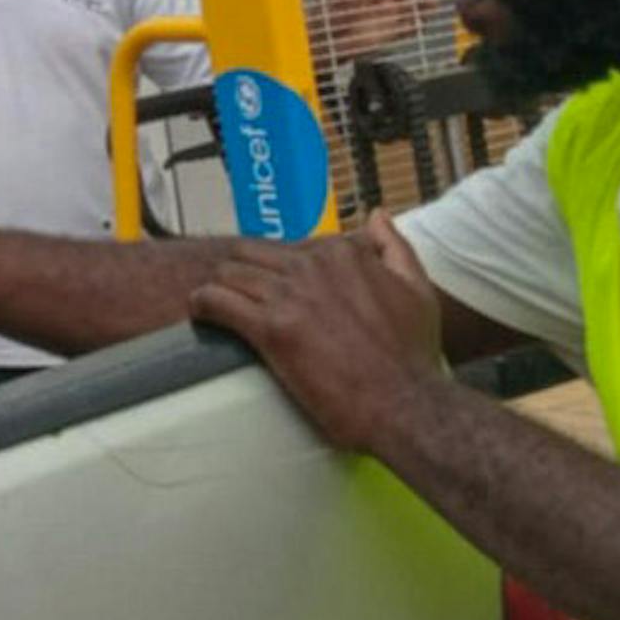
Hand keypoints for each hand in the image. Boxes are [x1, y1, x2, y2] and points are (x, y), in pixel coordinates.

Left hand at [186, 213, 449, 455]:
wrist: (405, 405)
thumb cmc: (413, 355)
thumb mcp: (417, 290)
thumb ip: (395, 246)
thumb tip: (377, 214)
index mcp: (343, 252)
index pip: (291, 245)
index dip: (278, 267)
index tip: (272, 287)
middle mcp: (313, 264)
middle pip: (252, 253)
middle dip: (240, 271)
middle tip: (235, 295)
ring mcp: (290, 295)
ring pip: (231, 272)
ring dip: (220, 286)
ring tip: (214, 304)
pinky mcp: (272, 329)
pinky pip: (218, 301)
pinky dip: (204, 304)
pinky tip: (201, 312)